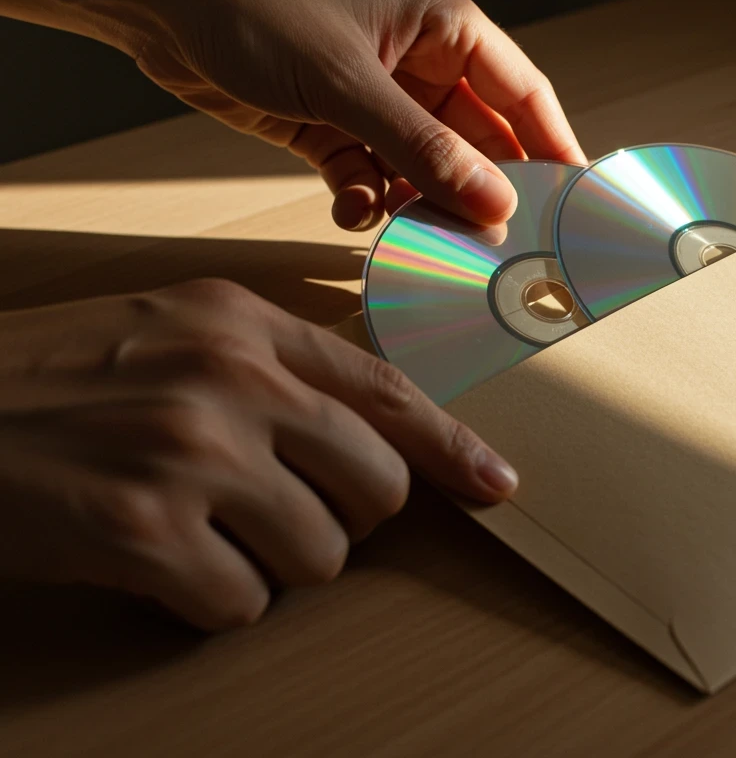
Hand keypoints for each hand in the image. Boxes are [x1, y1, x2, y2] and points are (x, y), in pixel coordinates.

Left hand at [0, 0, 585, 230]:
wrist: (157, 3)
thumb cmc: (256, 7)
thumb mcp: (348, 84)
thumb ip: (424, 150)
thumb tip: (493, 203)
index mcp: (445, 27)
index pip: (523, 95)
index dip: (553, 150)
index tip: (574, 208)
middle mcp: (421, 63)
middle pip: (477, 141)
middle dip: (477, 191)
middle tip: (490, 244)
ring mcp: (378, 98)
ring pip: (424, 168)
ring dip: (414, 203)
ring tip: (407, 231)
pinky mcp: (336, 127)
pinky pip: (374, 176)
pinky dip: (365, 198)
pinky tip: (347, 206)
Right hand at [0, 279, 516, 629]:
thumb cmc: (47, 381)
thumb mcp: (168, 332)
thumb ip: (270, 367)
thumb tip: (367, 433)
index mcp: (240, 322)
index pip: (388, 388)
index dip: (452, 447)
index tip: (496, 483)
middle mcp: (229, 378)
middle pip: (377, 485)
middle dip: (344, 519)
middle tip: (274, 512)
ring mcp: (190, 453)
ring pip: (320, 556)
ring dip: (269, 564)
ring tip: (198, 531)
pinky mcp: (144, 531)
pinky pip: (241, 603)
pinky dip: (206, 601)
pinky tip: (156, 564)